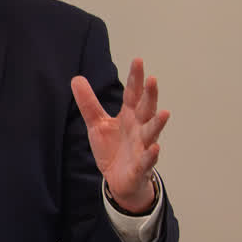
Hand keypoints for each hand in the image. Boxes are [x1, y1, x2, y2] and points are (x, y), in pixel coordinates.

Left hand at [70, 58, 168, 212]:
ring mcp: (142, 147)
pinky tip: (155, 148)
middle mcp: (139, 129)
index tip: (138, 60)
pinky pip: (147, 160)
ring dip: (157, 124)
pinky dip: (151, 155)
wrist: (119, 180)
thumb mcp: (97, 124)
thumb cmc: (113, 149)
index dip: (136, 79)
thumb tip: (76, 78)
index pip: (133, 94)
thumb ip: (89, 103)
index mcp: (129, 116)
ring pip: (151, 133)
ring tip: (164, 113)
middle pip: (146, 109)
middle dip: (150, 95)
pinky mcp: (140, 167)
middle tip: (152, 79)